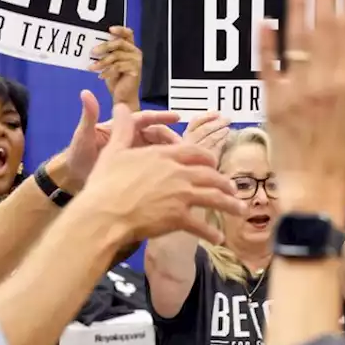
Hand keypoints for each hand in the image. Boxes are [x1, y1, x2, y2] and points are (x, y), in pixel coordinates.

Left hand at [64, 90, 182, 189]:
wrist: (73, 177)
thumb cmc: (77, 155)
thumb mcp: (82, 135)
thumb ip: (88, 115)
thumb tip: (84, 92)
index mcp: (122, 127)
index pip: (145, 118)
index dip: (161, 117)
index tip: (177, 117)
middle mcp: (132, 138)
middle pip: (158, 135)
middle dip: (172, 140)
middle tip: (184, 149)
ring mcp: (135, 153)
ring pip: (159, 150)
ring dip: (171, 154)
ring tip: (184, 163)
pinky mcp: (137, 168)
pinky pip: (155, 166)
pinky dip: (165, 167)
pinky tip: (175, 175)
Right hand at [79, 103, 245, 243]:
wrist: (104, 213)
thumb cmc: (105, 183)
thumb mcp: (114, 151)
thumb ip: (123, 129)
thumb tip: (122, 106)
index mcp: (165, 155)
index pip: (195, 152)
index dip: (208, 158)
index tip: (214, 163)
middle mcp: (178, 173)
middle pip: (211, 175)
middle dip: (224, 182)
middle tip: (232, 189)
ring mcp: (181, 195)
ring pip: (215, 198)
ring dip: (230, 204)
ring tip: (240, 210)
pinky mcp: (179, 218)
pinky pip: (201, 226)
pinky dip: (211, 233)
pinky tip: (219, 238)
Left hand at [90, 27, 141, 106]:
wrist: (123, 97)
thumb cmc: (117, 79)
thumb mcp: (110, 63)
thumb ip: (106, 53)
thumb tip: (93, 47)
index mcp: (130, 47)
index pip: (127, 33)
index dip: (120, 29)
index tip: (109, 29)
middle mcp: (135, 52)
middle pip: (119, 43)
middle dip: (104, 46)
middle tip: (92, 52)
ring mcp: (136, 62)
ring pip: (116, 56)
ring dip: (102, 62)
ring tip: (92, 67)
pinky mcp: (135, 71)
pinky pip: (117, 67)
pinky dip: (107, 72)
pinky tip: (100, 76)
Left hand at [257, 0, 344, 212]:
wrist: (312, 189)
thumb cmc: (343, 161)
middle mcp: (319, 85)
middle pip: (322, 29)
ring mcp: (294, 93)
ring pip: (295, 41)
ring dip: (297, 7)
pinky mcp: (272, 104)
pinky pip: (267, 69)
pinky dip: (266, 45)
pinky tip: (266, 20)